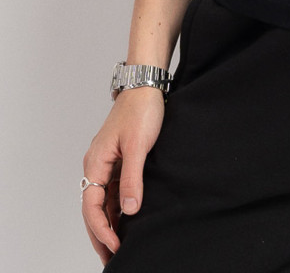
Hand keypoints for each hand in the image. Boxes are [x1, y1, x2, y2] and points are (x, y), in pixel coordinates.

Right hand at [81, 87, 165, 263]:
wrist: (146, 85)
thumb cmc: (141, 110)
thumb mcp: (139, 145)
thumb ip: (133, 178)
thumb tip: (128, 209)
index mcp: (95, 162)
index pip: (92, 206)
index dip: (102, 229)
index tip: (115, 246)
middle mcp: (96, 165)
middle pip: (93, 208)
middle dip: (100, 234)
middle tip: (111, 258)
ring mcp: (107, 162)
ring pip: (103, 201)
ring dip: (109, 223)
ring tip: (118, 246)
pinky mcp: (118, 159)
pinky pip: (113, 190)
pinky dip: (117, 208)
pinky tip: (126, 220)